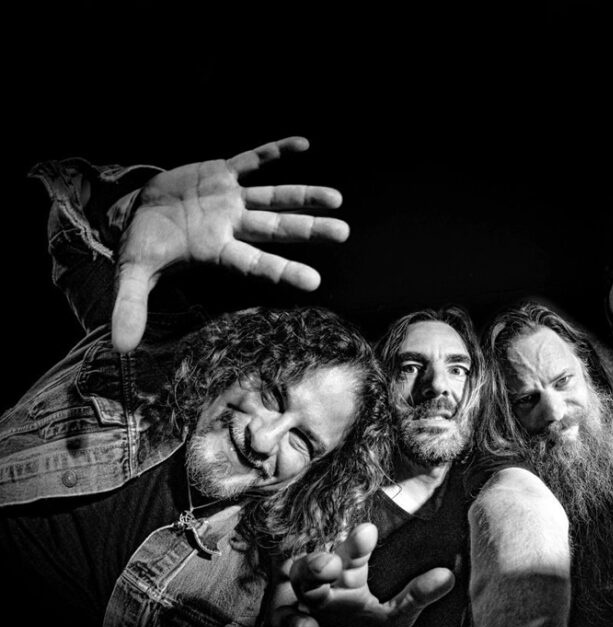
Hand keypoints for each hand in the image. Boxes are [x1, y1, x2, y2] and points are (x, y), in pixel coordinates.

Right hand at [112, 136, 348, 351]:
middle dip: (309, 228)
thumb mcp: (133, 272)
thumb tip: (121, 348)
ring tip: (337, 200)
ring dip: (304, 195)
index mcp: (217, 250)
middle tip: (344, 233)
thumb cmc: (145, 244)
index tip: (314, 282)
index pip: (255, 263)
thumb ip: (131, 306)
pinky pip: (253, 159)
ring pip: (274, 196)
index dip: (282, 270)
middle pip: (278, 227)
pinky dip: (275, 152)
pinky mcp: (222, 172)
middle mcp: (233, 225)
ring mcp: (232, 198)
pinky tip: (304, 144)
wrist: (139, 208)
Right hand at [268, 523, 454, 626]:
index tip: (368, 532)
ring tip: (322, 579)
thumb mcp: (394, 619)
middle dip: (322, 560)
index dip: (358, 543)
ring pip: (295, 581)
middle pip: (318, 562)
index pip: (352, 552)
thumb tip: (448, 576)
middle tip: (333, 564)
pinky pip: (282, 620)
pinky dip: (292, 621)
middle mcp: (322, 583)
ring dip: (305, 578)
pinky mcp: (284, 625)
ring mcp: (299, 602)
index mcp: (348, 574)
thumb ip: (416, 596)